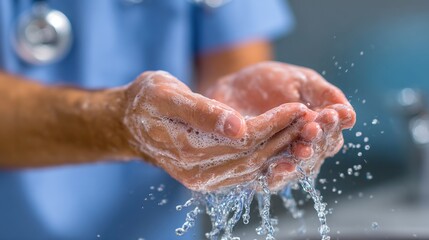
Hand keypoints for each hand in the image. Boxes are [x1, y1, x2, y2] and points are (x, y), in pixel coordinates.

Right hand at [122, 71, 316, 191]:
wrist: (130, 122)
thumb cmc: (147, 102)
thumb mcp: (167, 95)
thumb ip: (202, 111)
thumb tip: (238, 126)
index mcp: (188, 150)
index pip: (244, 140)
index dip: (273, 124)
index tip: (297, 107)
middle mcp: (197, 173)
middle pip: (253, 157)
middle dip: (284, 136)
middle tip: (310, 117)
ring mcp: (204, 180)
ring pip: (254, 168)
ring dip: (281, 149)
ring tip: (303, 130)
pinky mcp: (209, 179)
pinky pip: (246, 173)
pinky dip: (268, 159)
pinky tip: (283, 145)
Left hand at [206, 62, 355, 189]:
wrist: (233, 86)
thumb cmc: (269, 82)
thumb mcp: (300, 81)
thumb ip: (324, 94)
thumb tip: (350, 115)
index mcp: (316, 129)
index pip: (331, 135)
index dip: (334, 127)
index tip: (332, 114)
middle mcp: (301, 148)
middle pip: (317, 153)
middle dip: (318, 141)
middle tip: (314, 128)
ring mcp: (280, 160)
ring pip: (297, 168)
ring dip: (301, 159)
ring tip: (302, 148)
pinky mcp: (256, 169)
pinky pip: (269, 178)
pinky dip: (276, 175)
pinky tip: (281, 166)